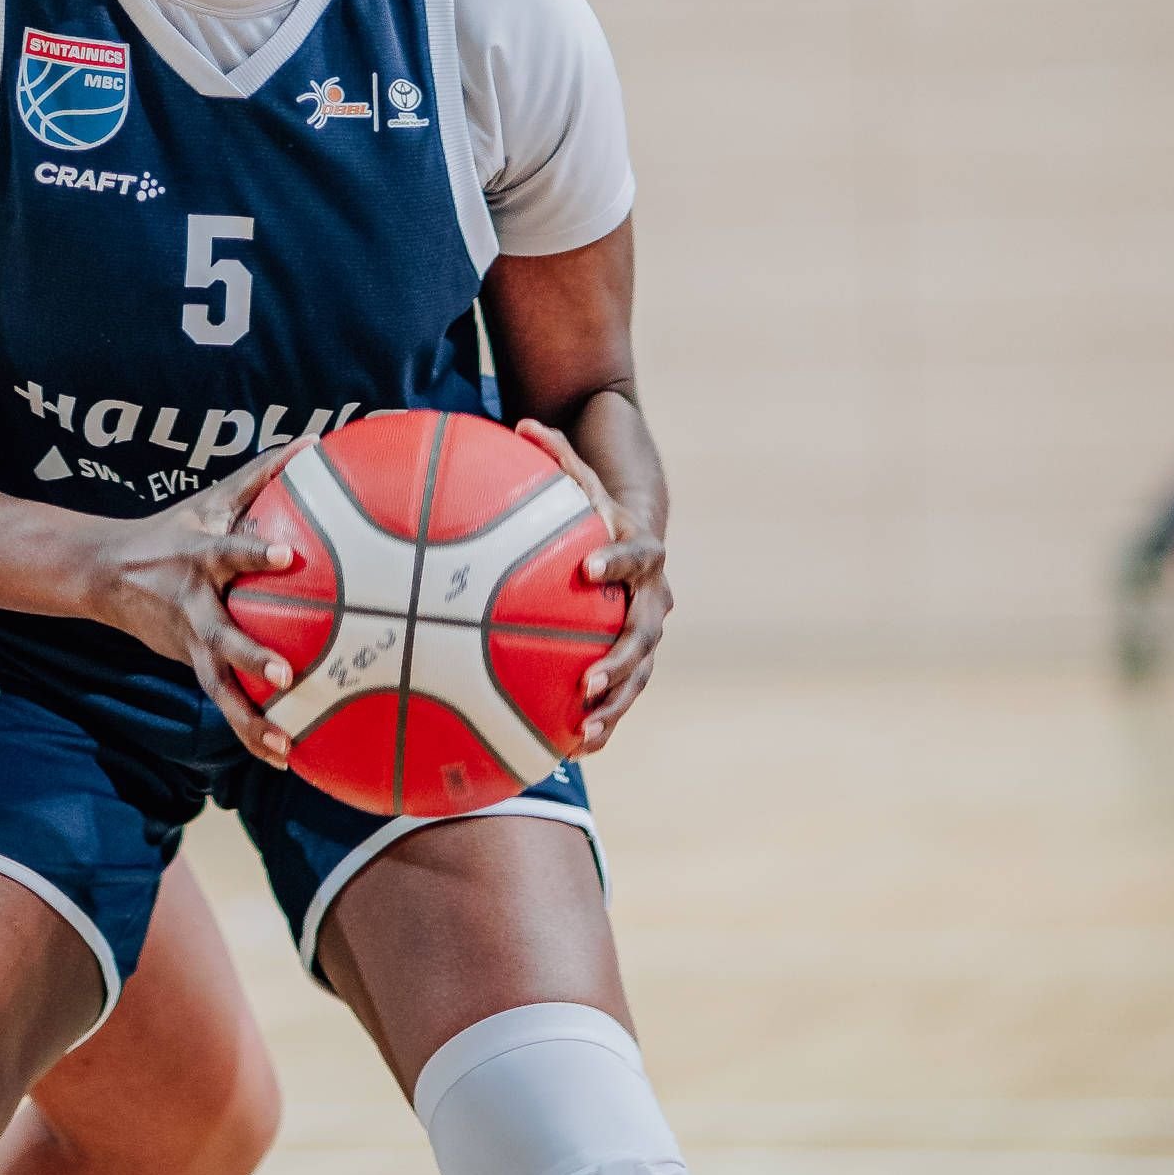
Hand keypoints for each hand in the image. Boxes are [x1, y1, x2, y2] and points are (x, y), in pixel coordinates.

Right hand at [77, 445, 304, 764]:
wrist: (109, 573)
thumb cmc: (176, 529)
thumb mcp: (213, 499)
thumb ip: (264, 473)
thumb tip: (315, 441)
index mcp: (201, 557)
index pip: (230, 551)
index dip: (257, 553)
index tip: (290, 555)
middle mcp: (194, 603)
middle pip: (221, 634)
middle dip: (250, 655)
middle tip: (285, 674)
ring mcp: (189, 640)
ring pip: (218, 684)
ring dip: (248, 718)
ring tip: (284, 745)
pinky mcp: (190, 665)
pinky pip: (223, 702)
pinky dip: (249, 730)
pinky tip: (284, 755)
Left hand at [519, 418, 670, 753]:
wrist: (641, 545)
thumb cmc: (599, 510)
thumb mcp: (583, 478)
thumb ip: (556, 454)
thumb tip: (521, 423)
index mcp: (642, 553)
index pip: (636, 556)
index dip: (616, 562)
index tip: (588, 570)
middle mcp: (653, 599)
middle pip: (645, 633)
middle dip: (620, 660)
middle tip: (589, 680)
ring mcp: (647, 635)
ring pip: (639, 676)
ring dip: (615, 706)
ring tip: (584, 731)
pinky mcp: (634, 664)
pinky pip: (622, 699)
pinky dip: (603, 725)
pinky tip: (571, 751)